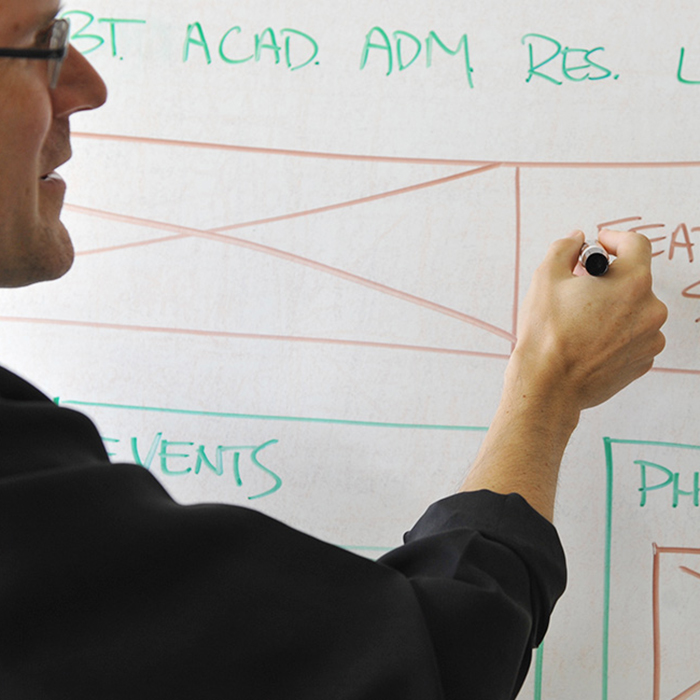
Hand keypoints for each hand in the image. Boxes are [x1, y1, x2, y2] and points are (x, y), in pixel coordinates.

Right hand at [510, 229, 667, 412]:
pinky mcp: (643, 361)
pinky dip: (615, 333)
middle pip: (634, 279)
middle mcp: (651, 309)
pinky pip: (633, 336)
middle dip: (607, 280)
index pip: (636, 244)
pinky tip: (588, 341)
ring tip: (580, 321)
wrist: (548, 385)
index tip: (599, 245)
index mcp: (632, 282)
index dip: (614, 239)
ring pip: (634, 310)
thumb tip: (576, 240)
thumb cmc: (547, 335)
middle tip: (578, 289)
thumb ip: (564, 249)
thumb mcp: (545, 278)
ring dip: (612, 308)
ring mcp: (650, 338)